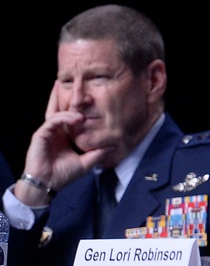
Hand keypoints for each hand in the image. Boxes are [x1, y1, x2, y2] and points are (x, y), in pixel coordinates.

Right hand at [14, 81, 108, 205]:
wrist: (48, 184)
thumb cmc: (63, 175)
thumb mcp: (86, 162)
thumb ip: (97, 153)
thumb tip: (113, 146)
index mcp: (64, 135)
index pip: (70, 116)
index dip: (77, 106)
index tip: (87, 96)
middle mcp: (55, 131)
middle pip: (60, 108)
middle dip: (66, 95)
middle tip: (76, 81)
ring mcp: (47, 131)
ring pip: (57, 112)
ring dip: (70, 108)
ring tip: (82, 104)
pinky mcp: (40, 134)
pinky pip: (53, 121)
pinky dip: (65, 118)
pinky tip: (77, 119)